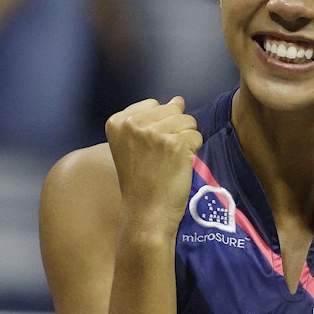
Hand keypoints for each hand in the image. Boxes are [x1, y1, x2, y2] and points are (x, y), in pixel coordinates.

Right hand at [104, 96, 200, 236]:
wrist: (146, 213)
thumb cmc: (141, 182)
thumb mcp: (133, 145)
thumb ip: (152, 119)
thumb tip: (179, 100)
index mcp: (117, 121)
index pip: (153, 105)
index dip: (157, 127)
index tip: (146, 152)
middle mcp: (132, 124)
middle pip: (172, 110)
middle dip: (173, 131)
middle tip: (159, 158)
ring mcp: (154, 133)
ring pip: (187, 121)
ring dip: (185, 141)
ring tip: (169, 161)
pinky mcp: (175, 144)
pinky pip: (196, 136)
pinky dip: (193, 152)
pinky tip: (178, 166)